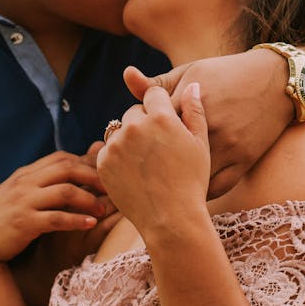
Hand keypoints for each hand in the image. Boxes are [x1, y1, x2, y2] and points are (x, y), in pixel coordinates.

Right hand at [0, 151, 107, 268]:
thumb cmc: (2, 217)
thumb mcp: (21, 193)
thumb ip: (44, 179)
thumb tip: (67, 170)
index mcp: (26, 174)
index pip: (62, 158)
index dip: (85, 163)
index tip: (104, 174)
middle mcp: (25, 183)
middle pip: (67, 169)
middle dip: (93, 176)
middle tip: (112, 188)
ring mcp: (24, 202)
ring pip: (64, 191)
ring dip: (89, 199)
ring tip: (104, 209)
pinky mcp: (24, 223)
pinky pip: (56, 218)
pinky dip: (76, 220)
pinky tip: (90, 223)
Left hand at [97, 83, 209, 238]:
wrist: (171, 219)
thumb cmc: (192, 181)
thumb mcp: (201, 144)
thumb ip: (195, 111)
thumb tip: (192, 86)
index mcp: (161, 117)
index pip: (153, 94)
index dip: (160, 108)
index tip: (166, 123)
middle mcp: (135, 126)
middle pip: (134, 112)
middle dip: (144, 123)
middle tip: (158, 148)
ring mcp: (117, 145)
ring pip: (120, 130)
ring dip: (129, 139)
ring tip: (147, 163)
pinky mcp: (104, 162)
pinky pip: (109, 149)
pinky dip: (118, 157)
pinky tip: (135, 172)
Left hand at [124, 49, 292, 195]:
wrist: (276, 82)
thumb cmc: (228, 74)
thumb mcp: (191, 72)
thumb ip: (158, 82)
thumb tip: (126, 74)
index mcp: (190, 102)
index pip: (151, 124)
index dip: (141, 133)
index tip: (139, 137)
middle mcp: (209, 126)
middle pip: (167, 153)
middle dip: (152, 159)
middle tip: (146, 162)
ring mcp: (228, 146)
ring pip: (190, 176)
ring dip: (173, 182)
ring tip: (161, 180)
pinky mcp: (244, 161)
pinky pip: (216, 188)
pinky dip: (199, 193)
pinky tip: (187, 190)